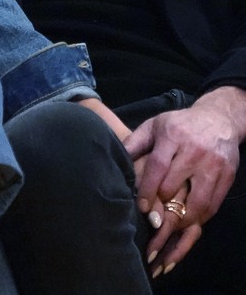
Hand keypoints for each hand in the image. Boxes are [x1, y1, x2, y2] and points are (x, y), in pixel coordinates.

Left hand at [124, 88, 245, 270]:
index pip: (158, 167)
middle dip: (162, 205)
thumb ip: (135, 142)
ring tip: (171, 227)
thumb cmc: (179, 124)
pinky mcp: (228, 175)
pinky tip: (190, 221)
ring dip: (183, 218)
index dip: (148, 189)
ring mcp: (213, 164)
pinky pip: (214, 203)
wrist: (218, 119)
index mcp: (172, 136)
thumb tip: (116, 158)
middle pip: (175, 185)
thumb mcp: (154, 125)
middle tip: (153, 221)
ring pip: (198, 200)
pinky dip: (202, 216)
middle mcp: (194, 150)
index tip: (141, 207)